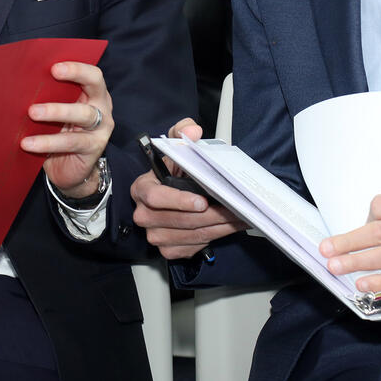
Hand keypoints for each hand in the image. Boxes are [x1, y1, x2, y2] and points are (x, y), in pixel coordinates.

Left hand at [20, 62, 113, 198]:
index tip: (54, 66)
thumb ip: (48, 96)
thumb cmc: (58, 133)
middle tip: (51, 74)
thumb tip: (19, 81)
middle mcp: (101, 107)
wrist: (68, 170)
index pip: (91, 73)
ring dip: (56, 110)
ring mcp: (100, 128)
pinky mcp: (93, 148)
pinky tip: (28, 143)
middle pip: (94, 85)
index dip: (76, 67)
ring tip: (32, 112)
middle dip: (75, 75)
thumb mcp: (55, 113)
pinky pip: (71, 142)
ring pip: (82, 113)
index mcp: (93, 92)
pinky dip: (47, 142)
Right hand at [131, 119, 246, 258]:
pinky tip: (228, 227)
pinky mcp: (168, 249)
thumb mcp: (177, 146)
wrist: (175, 192)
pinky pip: (193, 246)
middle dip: (210, 216)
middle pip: (178, 220)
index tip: (202, 202)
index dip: (179, 201)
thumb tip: (192, 130)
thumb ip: (183, 131)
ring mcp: (154, 234)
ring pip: (190, 235)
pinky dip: (214, 238)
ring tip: (239, 218)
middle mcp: (143, 214)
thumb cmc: (174, 171)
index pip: (155, 197)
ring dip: (218, 228)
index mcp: (141, 188)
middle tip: (234, 209)